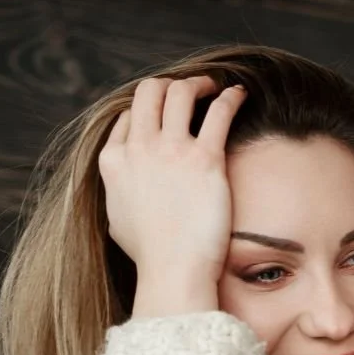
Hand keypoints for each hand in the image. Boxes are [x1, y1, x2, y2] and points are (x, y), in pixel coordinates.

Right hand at [98, 75, 245, 318]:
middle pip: (149, 92)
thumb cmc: (150, 255)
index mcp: (114, 161)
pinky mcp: (205, 160)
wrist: (173, 271)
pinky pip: (218, 112)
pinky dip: (230, 97)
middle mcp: (138, 149)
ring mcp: (170, 152)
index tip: (167, 112)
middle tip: (191, 91)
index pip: (129, 116)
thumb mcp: (117, 220)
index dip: (149, 109)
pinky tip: (240, 95)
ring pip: (179, 92)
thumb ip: (117, 193)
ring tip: (213, 87)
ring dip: (198, 83)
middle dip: (169, 85)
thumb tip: (122, 188)